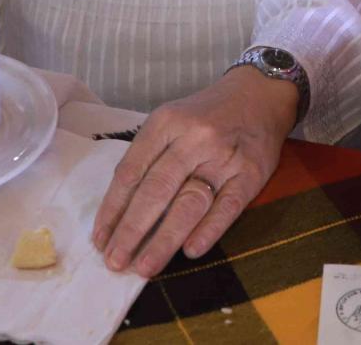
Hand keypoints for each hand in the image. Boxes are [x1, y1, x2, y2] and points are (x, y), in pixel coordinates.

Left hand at [91, 68, 296, 275]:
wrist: (260, 94)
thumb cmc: (206, 114)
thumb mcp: (170, 120)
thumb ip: (148, 156)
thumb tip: (119, 211)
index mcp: (166, 122)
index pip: (131, 172)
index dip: (112, 209)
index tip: (100, 239)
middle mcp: (193, 138)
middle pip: (155, 190)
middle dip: (131, 231)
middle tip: (114, 262)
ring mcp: (224, 157)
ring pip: (188, 203)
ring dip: (163, 240)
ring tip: (143, 268)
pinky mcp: (251, 174)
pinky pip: (228, 207)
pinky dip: (208, 231)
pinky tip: (190, 251)